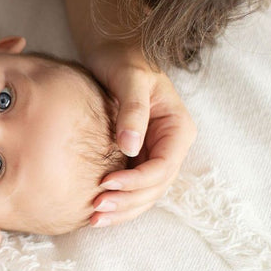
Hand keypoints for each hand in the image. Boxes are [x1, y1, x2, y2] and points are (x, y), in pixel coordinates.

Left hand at [86, 45, 196, 226]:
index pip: (163, 167)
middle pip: (155, 188)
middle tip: (95, 210)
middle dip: (127, 202)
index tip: (106, 184)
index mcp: (178, 129)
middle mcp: (170, 146)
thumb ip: (133, 111)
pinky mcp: (136, 157)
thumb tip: (131, 147)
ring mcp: (154, 154)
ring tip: (93, 219)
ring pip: (144, 194)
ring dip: (122, 210)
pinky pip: (130, 186)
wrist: (114, 51)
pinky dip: (116, 201)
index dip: (136, 181)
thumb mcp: (130, 79)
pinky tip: (94, 211)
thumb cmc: (124, 60)